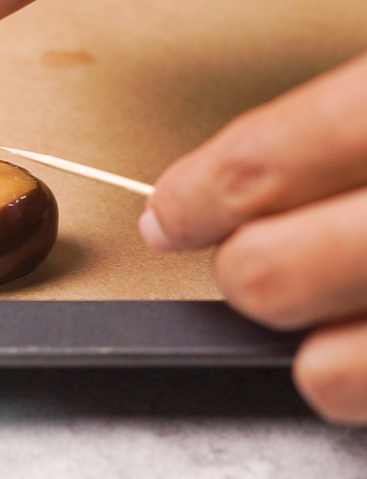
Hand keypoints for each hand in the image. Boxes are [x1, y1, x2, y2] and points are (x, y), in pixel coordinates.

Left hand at [139, 52, 366, 423]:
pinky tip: (355, 334)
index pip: (260, 163)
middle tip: (246, 253)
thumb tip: (233, 168)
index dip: (191, 198)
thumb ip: (335, 118)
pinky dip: (342, 375)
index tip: (165, 214)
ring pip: (315, 365)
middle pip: (264, 273)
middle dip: (237, 268)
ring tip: (313, 298)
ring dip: (292, 334)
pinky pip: (359, 394)